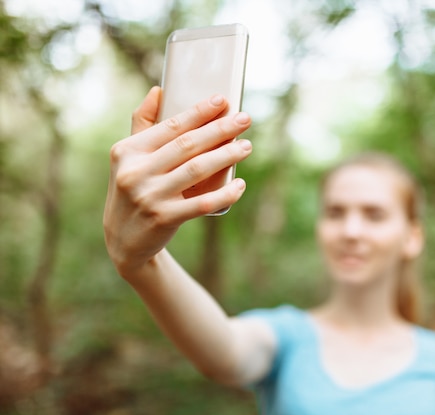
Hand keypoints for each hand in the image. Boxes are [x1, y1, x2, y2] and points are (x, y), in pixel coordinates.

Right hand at [103, 87, 251, 276]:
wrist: (123, 239)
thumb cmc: (134, 189)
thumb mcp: (129, 158)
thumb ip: (143, 124)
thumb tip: (159, 90)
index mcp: (127, 151)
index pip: (170, 126)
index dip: (199, 112)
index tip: (223, 101)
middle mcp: (135, 171)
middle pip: (187, 145)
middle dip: (220, 130)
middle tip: (245, 119)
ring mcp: (149, 196)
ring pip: (197, 170)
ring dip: (226, 156)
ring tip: (247, 146)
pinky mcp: (164, 218)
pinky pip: (202, 203)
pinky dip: (225, 194)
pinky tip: (241, 185)